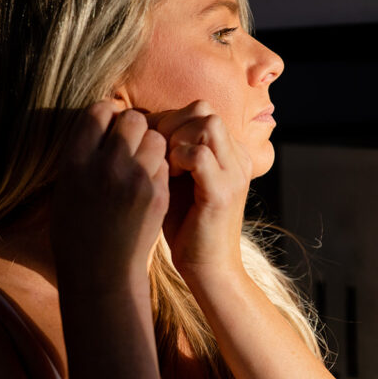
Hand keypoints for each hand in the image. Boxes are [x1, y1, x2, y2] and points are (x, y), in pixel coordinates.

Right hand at [52, 101, 168, 292]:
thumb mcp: (65, 188)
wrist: (100, 272)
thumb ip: (82, 154)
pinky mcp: (157, 195)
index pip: (98, 111)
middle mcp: (105, 166)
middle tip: (129, 144)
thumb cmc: (77, 231)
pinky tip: (148, 183)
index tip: (109, 125)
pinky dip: (158, 168)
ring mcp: (135, 180)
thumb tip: (101, 121)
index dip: (107, 114)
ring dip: (149, 145)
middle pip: (132, 119)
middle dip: (132, 127)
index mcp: (76, 162)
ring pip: (154, 137)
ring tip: (141, 163)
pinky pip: (164, 163)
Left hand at [148, 101, 251, 278]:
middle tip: (154, 150)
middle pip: (204, 110)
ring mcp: (233, 174)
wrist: (207, 268)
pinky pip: (201, 155)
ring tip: (164, 163)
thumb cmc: (186, 226)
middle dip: (171, 123)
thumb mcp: (178, 180)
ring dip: (176, 138)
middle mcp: (237, 158)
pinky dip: (178, 159)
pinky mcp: (222, 193)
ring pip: (207, 124)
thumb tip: (140, 124)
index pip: (200, 111)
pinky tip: (168, 176)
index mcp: (230, 153)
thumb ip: (170, 152)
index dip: (168, 120)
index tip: (149, 144)